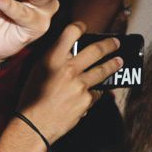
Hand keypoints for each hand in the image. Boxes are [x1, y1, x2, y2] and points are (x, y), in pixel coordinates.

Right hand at [21, 23, 119, 143]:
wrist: (33, 125)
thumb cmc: (32, 99)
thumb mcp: (37, 72)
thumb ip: (54, 59)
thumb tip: (70, 51)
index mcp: (52, 59)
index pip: (71, 32)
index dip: (80, 27)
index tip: (85, 28)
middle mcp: (67, 69)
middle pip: (95, 50)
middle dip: (109, 45)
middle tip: (115, 43)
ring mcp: (79, 84)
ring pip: (102, 70)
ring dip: (113, 65)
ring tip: (119, 62)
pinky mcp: (86, 99)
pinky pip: (96, 92)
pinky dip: (95, 92)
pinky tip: (92, 93)